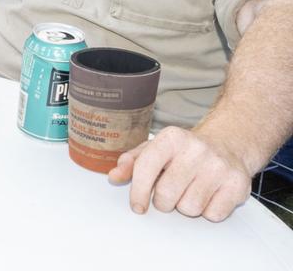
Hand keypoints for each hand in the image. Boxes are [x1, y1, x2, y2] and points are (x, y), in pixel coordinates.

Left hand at [107, 125, 253, 221]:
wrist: (228, 145)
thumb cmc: (184, 152)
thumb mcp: (155, 149)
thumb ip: (131, 162)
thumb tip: (114, 177)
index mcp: (171, 137)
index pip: (146, 167)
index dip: (138, 191)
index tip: (137, 206)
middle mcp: (197, 149)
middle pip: (167, 194)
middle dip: (163, 201)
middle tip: (169, 194)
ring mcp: (219, 166)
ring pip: (189, 207)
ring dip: (186, 206)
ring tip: (191, 190)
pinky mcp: (238, 184)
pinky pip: (213, 215)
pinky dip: (208, 211)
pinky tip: (209, 195)